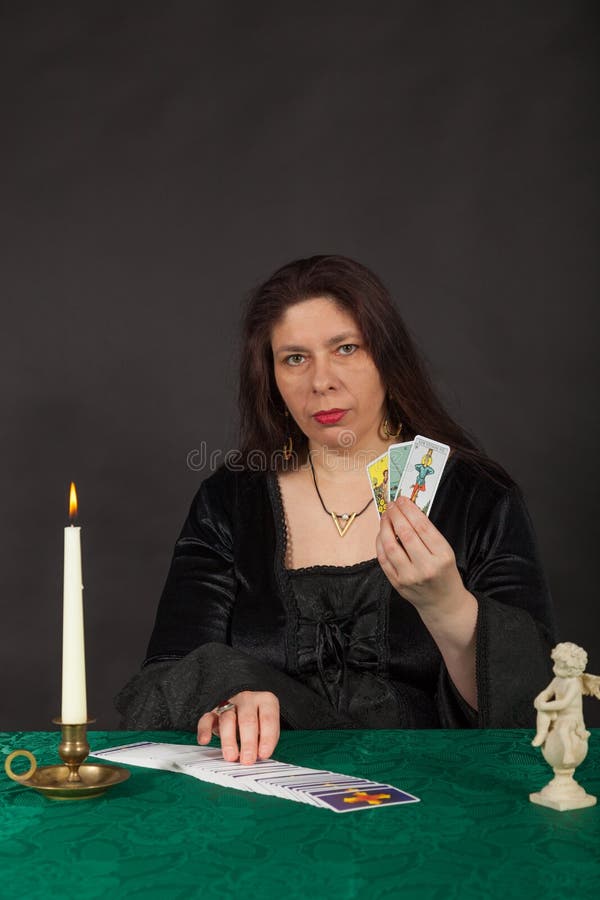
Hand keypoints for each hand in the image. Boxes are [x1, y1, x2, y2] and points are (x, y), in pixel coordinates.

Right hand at [196, 690, 279, 764]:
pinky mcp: (213, 712)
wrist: (243, 706)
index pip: (268, 718)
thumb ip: (265, 739)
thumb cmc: (259, 720)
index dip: (266, 738)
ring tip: (231, 756)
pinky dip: (204, 730)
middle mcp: (247, 699)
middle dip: (248, 741)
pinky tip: (204, 741)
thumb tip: (260, 756)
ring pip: (227, 719)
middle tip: (247, 760)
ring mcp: (229, 704)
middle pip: (247, 719)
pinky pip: (207, 719)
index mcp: (265, 701)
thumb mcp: (268, 727)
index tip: (264, 754)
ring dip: (229, 740)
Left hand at [376, 495, 465, 614]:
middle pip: (405, 534)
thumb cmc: (445, 574)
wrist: (443, 603)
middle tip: (391, 505)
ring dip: (384, 527)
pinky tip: (381, 533)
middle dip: (396, 515)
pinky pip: (383, 558)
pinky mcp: (397, 583)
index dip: (409, 510)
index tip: (402, 500)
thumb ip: (428, 534)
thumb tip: (407, 511)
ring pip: (390, 545)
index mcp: (442, 556)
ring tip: (385, 516)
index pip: (423, 527)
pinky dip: (380, 543)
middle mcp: (426, 567)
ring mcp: (409, 576)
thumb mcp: (446, 552)